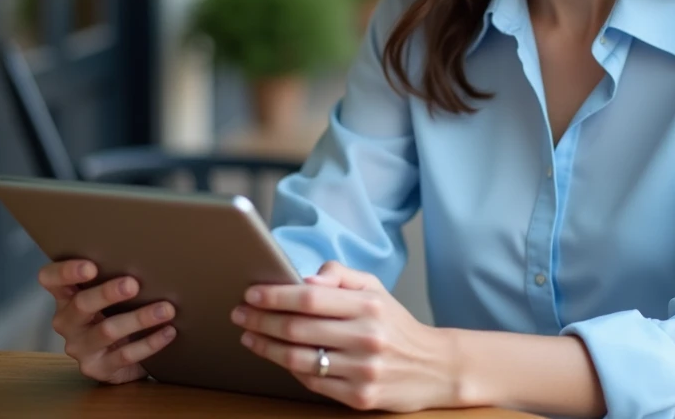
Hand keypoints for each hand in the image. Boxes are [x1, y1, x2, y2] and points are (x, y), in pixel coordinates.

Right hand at [38, 259, 176, 383]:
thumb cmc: (114, 312)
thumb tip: (149, 256)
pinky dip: (150, 343)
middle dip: (107, 293)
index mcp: (65, 297)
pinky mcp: (97, 368)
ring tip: (166, 309)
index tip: (91, 266)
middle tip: (133, 284)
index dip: (66, 272)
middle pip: (81, 304)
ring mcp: (80, 347)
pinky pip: (125, 355)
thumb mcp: (107, 295)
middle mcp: (67, 322)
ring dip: (139, 318)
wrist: (118, 358)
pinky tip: (168, 331)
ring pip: (107, 331)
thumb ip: (113, 276)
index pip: (51, 279)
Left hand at [231, 261, 458, 411]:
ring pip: (299, 358)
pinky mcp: (360, 397)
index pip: (309, 298)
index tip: (251, 293)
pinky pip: (313, 382)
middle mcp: (366, 338)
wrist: (435, 367)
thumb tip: (304, 279)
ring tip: (249, 336)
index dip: (275, 295)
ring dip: (266, 346)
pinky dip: (289, 368)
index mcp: (369, 306)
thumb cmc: (396, 324)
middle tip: (240, 313)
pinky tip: (275, 356)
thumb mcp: (375, 289)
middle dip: (261, 320)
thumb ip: (340, 276)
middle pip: (297, 328)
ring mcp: (363, 370)